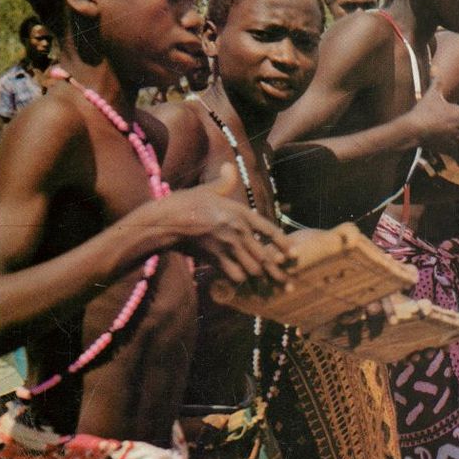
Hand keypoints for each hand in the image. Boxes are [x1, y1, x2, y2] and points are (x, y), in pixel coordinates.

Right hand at [163, 163, 296, 285]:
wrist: (165, 221)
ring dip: (261, 281)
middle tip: (288, 286)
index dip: (284, 244)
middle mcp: (239, 230)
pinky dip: (240, 282)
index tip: (293, 255)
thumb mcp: (208, 190)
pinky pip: (234, 275)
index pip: (270, 230)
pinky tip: (243, 286)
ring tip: (271, 291)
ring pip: (253, 269)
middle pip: (265, 256)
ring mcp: (228, 246)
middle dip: (278, 274)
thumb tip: (230, 167)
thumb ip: (224, 182)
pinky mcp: (215, 259)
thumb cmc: (185, 203)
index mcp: (241, 213)